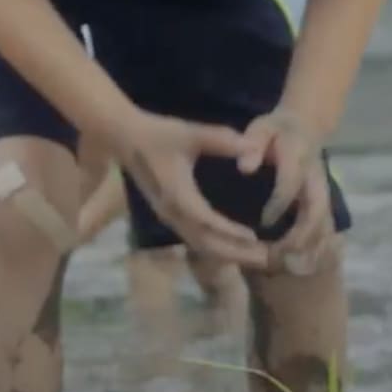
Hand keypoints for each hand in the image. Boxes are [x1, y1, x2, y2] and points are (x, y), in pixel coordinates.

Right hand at [112, 111, 265, 269]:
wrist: (126, 139)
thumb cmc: (158, 135)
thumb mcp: (190, 133)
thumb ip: (221, 140)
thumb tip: (250, 146)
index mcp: (177, 195)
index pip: (206, 221)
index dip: (229, 231)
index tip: (253, 237)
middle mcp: (172, 212)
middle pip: (205, 243)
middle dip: (234, 252)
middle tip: (265, 257)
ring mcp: (169, 217)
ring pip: (200, 245)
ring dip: (227, 254)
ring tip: (256, 258)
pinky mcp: (169, 216)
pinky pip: (194, 239)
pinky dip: (216, 248)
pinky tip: (234, 249)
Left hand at [235, 109, 332, 267]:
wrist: (306, 125)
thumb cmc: (275, 129)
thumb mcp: (261, 128)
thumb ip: (252, 144)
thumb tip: (244, 167)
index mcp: (298, 156)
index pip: (291, 184)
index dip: (279, 204)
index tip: (264, 223)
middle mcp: (315, 176)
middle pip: (317, 209)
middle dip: (302, 234)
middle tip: (280, 255)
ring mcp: (322, 189)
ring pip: (323, 221)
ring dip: (309, 245)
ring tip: (288, 264)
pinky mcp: (322, 199)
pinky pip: (324, 225)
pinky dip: (314, 245)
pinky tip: (298, 263)